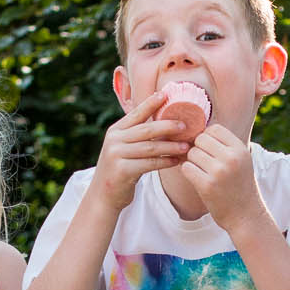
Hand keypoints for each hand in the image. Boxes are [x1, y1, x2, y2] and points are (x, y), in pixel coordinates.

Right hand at [91, 91, 191, 212]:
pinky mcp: (122, 170)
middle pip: (147, 129)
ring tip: (186, 146)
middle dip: (168, 126)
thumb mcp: (123, 148)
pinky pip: (149, 163)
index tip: (166, 94)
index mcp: (115, 130)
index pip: (136, 113)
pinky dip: (165, 162)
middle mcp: (114, 140)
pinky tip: (176, 161)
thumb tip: (164, 123)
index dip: (151, 103)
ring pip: (151, 147)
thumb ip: (136, 136)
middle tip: (186, 125)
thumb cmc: (120, 170)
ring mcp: (117, 155)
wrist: (103, 196)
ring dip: (171, 147)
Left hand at [181, 125, 267, 234]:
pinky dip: (188, 172)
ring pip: (192, 153)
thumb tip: (198, 131)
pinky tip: (197, 179)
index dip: (207, 137)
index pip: (214, 129)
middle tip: (203, 162)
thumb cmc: (240, 187)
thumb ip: (226, 146)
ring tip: (202, 172)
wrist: (246, 216)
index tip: (209, 150)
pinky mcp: (207, 185)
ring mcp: (219, 172)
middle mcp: (231, 158)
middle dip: (198, 149)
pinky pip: (186, 168)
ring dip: (192, 162)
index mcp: (240, 149)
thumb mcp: (242, 161)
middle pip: (200, 139)